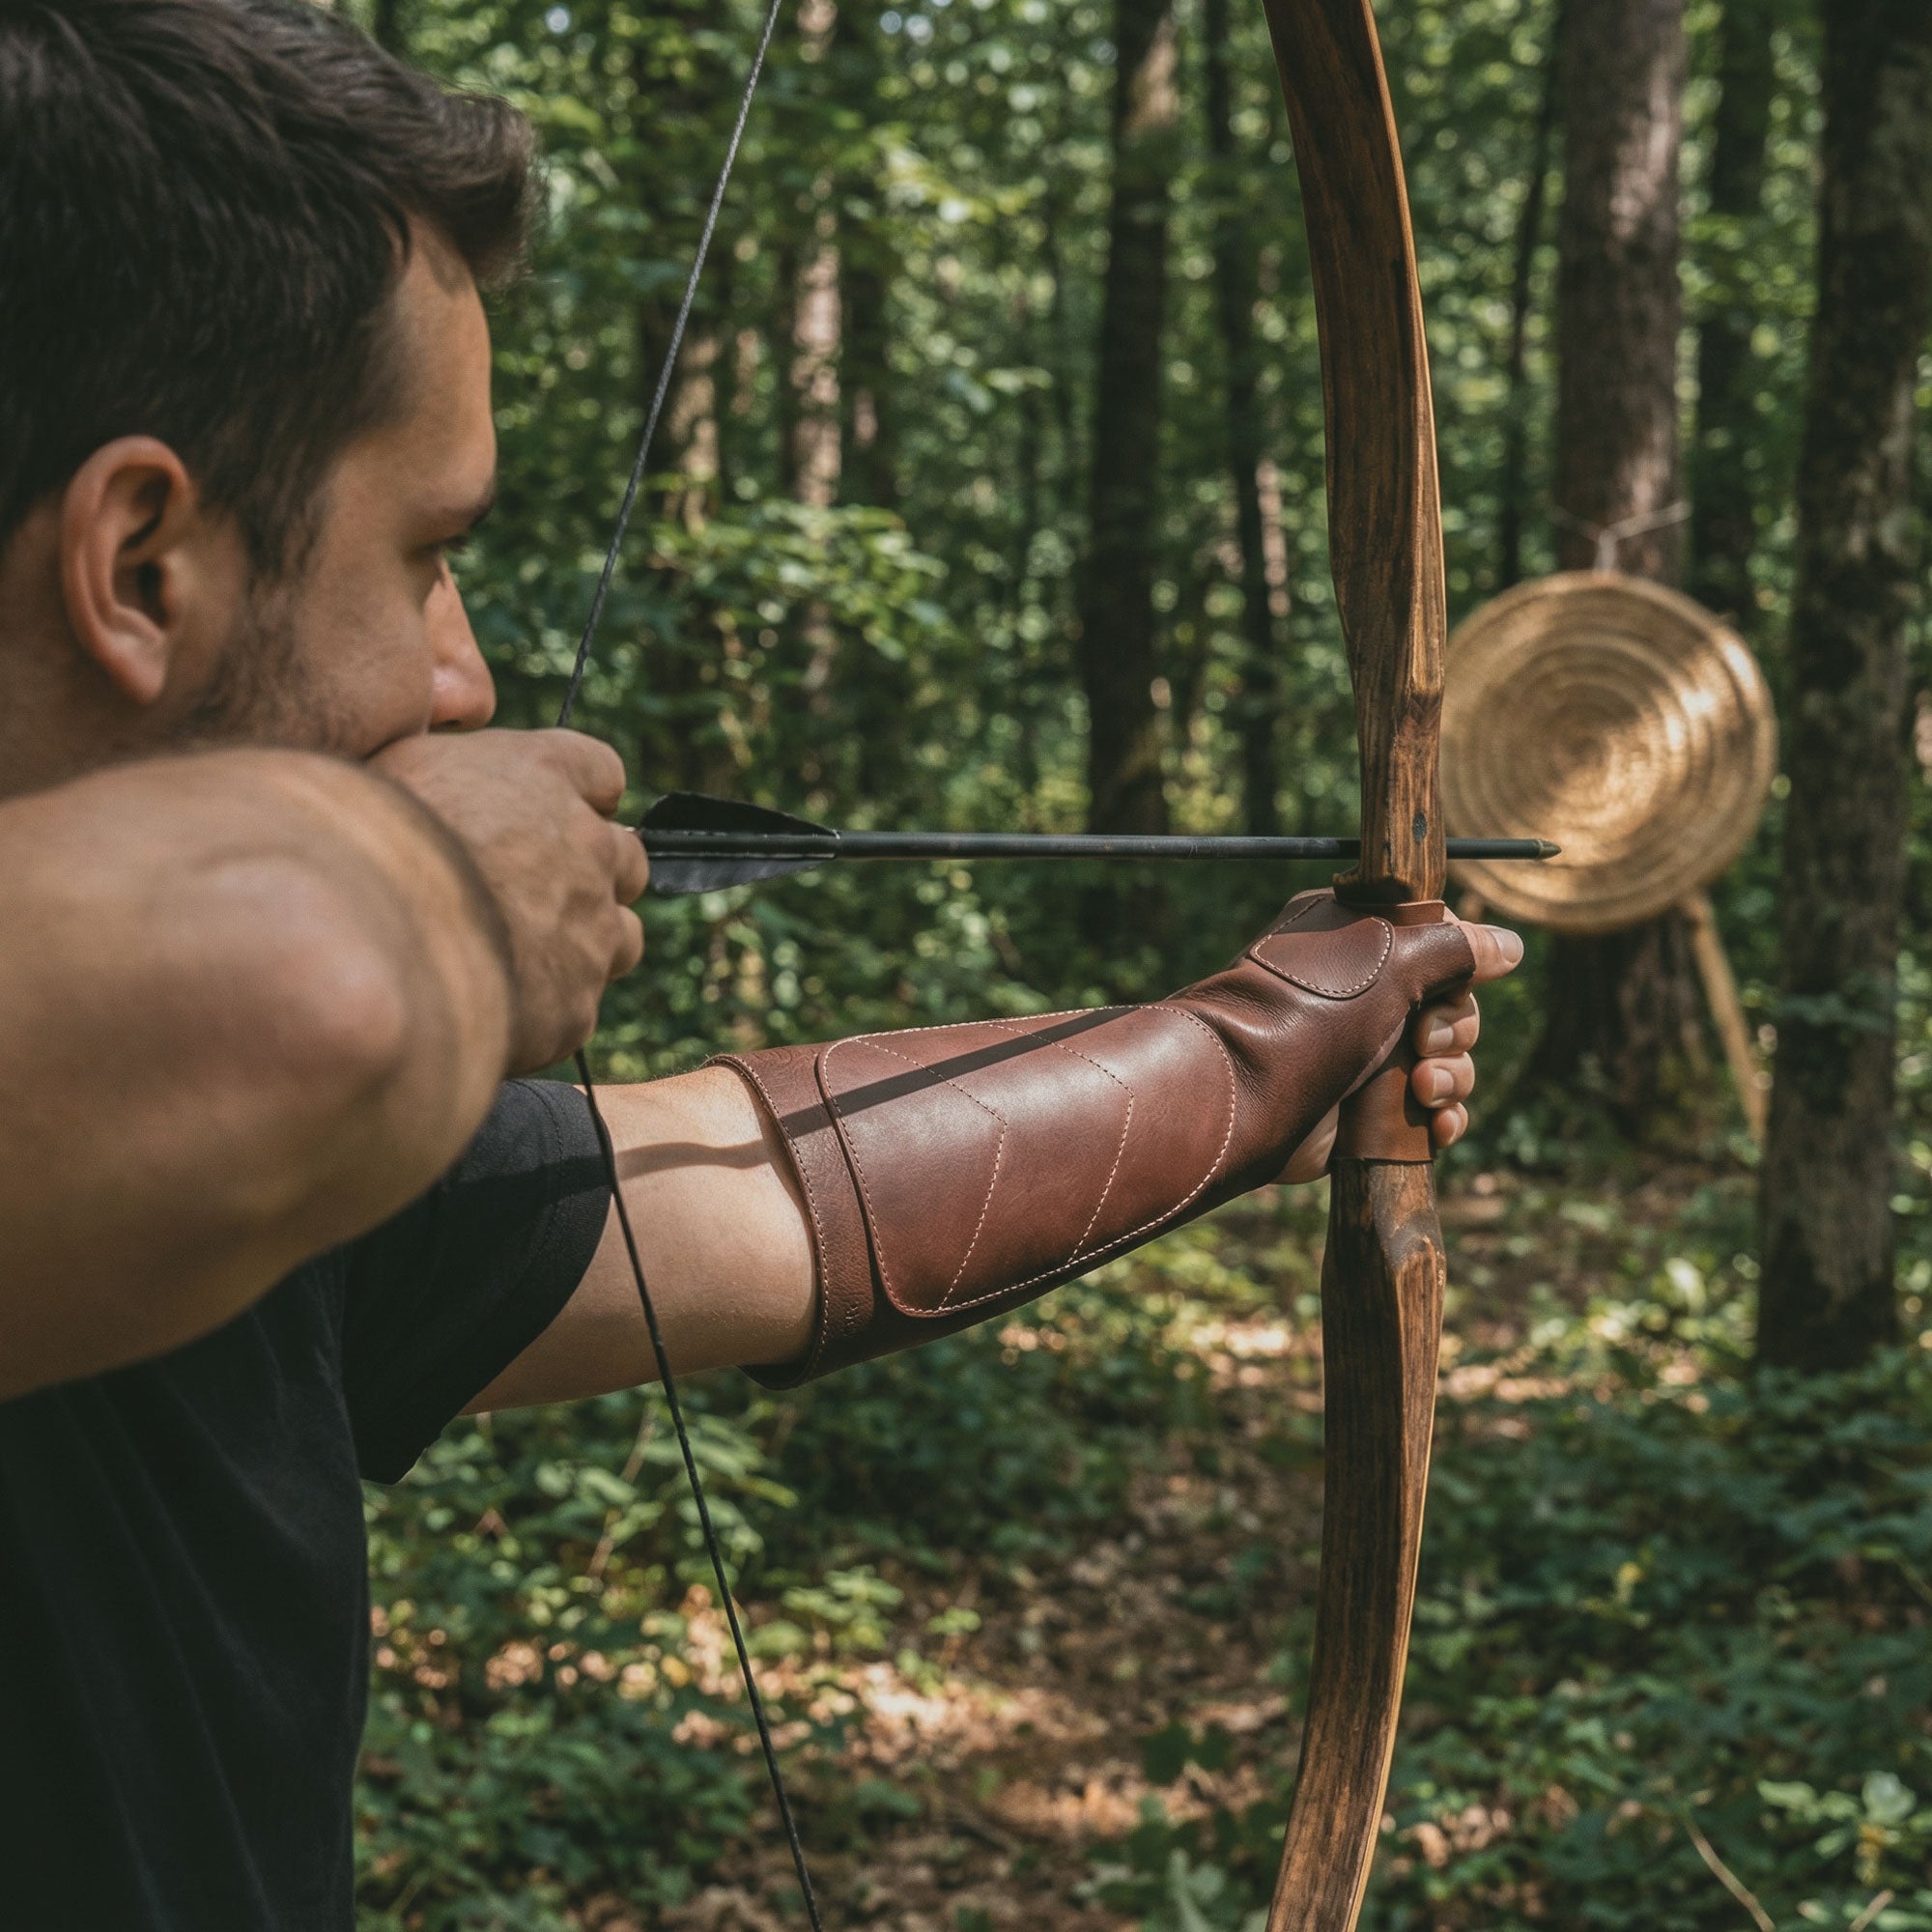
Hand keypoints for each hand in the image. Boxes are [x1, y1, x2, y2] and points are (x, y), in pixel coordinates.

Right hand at [371, 729, 649, 1072]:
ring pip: (620, 937)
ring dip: (583, 944)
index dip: (578, 797)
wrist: (357, 938)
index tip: (551, 814)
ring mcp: (590, 930)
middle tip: (530, 895)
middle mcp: (585, 846)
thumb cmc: (358, 837)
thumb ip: (450, 772)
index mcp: (542, 772)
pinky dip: (543, 1010)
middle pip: (624, 858)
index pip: (598, 772)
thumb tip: (458, 789)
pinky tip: (490, 1009)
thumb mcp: (394, 765)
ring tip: (517, 957)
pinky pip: (577, 1008)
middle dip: (588, 877)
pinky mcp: (572, 1007)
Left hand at [1279, 918, 1521, 1181]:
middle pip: (1450, 1004)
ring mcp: (1363, 1050)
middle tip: (1421, 1043)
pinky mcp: (1365, 1105)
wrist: (1247, 1095)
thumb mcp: (1393, 962)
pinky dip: (1442, 1117)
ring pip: (1445, 1060)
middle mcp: (1362, 992)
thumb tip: (1510, 947)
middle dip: (1452, 1029)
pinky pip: (1428, 1109)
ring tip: (1423, 1090)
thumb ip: (1458, 949)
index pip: (1439, 940)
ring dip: (1452, 1077)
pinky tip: (1437, 1128)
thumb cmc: (1314, 1014)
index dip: (1458, 963)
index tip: (1450, 980)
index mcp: (1358, 939)